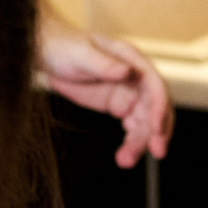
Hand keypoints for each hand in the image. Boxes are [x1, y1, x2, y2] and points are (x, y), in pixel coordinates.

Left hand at [39, 10, 172, 166]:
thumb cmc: (65, 47)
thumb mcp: (81, 53)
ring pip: (144, 123)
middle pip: (154, 108)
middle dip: (157, 131)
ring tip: (126, 161)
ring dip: (141, 143)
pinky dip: (130, 144)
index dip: (159, 106)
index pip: (154, 85)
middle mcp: (136, 78)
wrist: (48, 54)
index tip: (156, 127)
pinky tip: (123, 158)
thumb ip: (104, 63)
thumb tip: (126, 72)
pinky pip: (132, 129)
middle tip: (157, 152)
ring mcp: (129, 94)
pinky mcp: (119, 107)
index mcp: (132, 60)